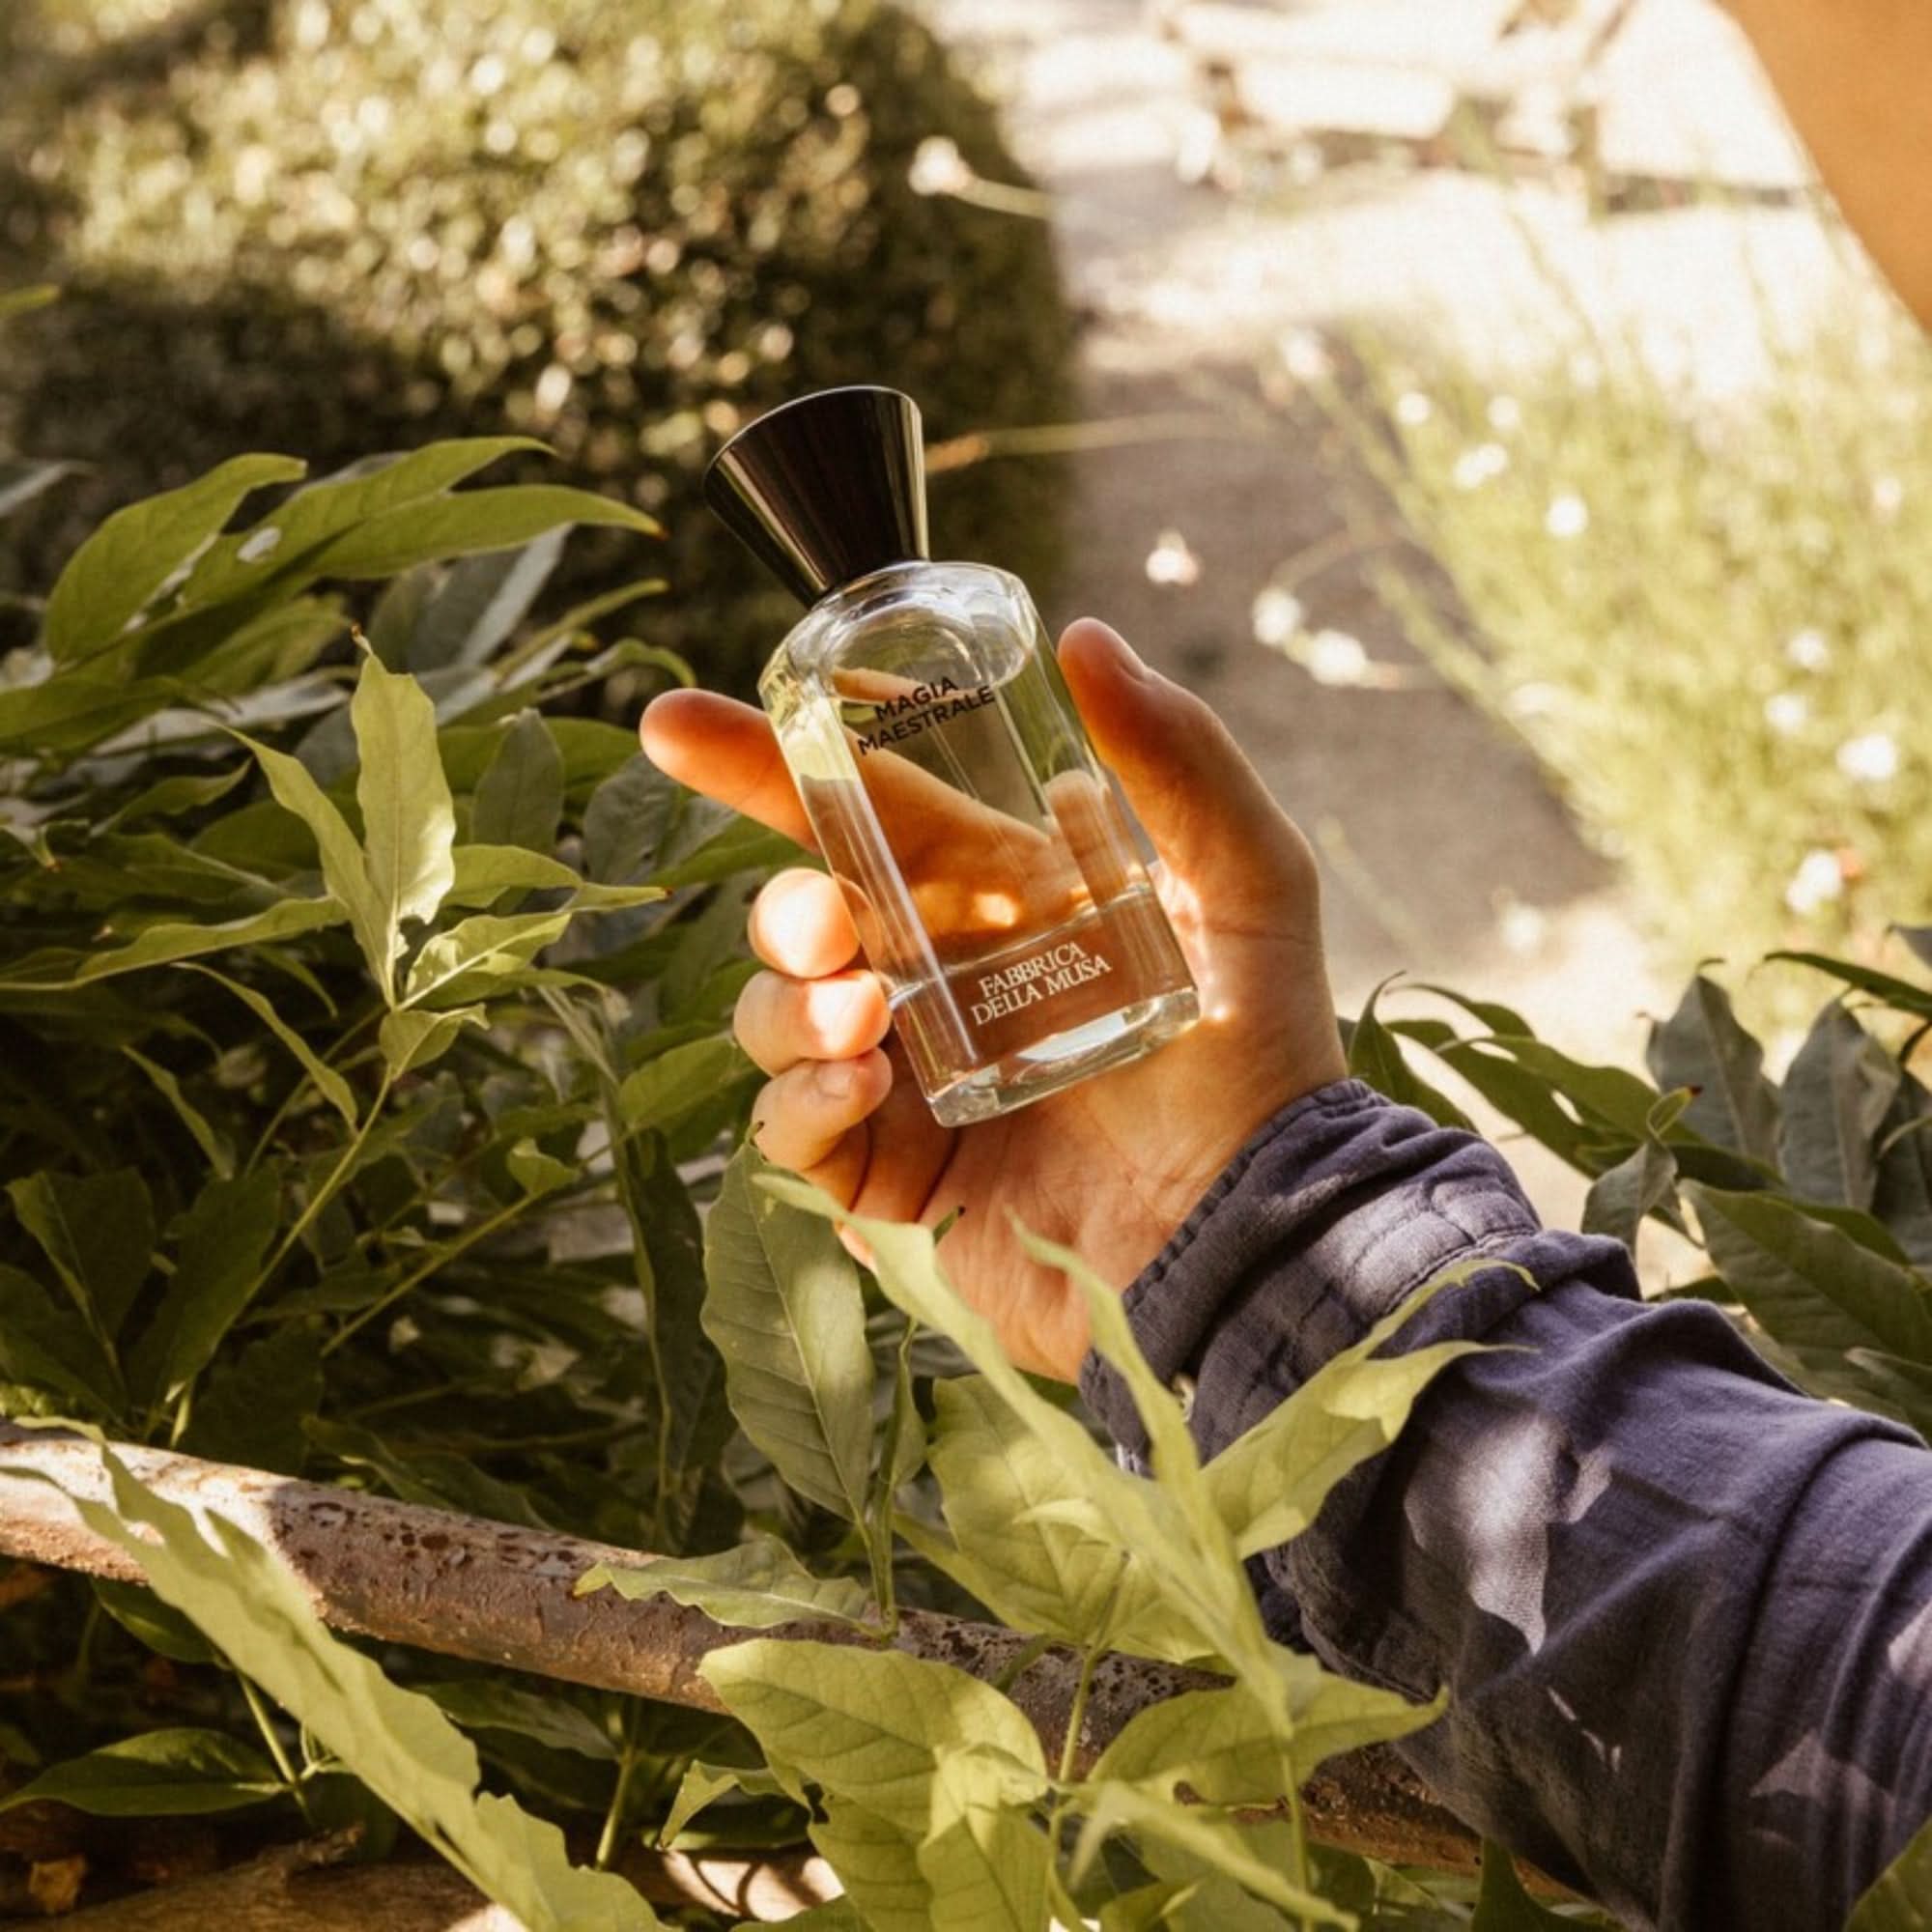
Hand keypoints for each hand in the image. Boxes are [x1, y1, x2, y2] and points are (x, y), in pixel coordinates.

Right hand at [640, 619, 1346, 1380]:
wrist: (1250, 1235)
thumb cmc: (1258, 1062)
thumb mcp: (1247, 887)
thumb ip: (1181, 760)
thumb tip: (1084, 636)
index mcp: (1001, 900)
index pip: (863, 811)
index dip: (770, 763)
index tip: (682, 726)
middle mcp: (940, 982)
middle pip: (799, 912)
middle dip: (783, 905)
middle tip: (826, 925)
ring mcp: (907, 1081)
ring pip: (777, 1015)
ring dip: (791, 1006)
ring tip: (863, 1019)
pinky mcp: (889, 1178)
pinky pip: (791, 1127)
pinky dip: (800, 1101)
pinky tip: (860, 1088)